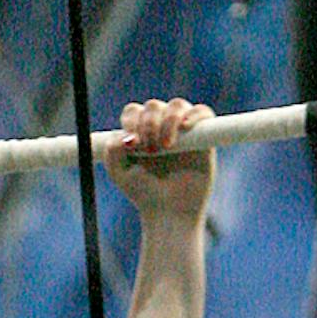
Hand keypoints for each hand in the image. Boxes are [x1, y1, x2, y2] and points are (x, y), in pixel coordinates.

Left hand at [99, 97, 214, 227]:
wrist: (170, 212)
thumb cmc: (144, 193)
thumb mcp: (119, 173)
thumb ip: (112, 149)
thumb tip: (127, 135)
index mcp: (139, 132)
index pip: (134, 112)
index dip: (132, 122)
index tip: (133, 144)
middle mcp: (160, 127)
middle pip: (153, 106)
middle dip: (149, 124)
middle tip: (150, 150)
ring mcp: (183, 130)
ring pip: (177, 105)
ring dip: (168, 120)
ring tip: (166, 145)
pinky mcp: (203, 136)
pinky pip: (203, 112)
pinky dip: (195, 114)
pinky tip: (185, 127)